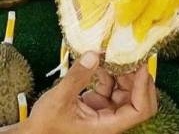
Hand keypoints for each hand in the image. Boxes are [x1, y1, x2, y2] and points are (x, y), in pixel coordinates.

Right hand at [25, 52, 156, 133]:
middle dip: (135, 77)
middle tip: (128, 53)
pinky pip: (109, 86)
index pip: (139, 110)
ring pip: (125, 90)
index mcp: (107, 125)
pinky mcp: (96, 103)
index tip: (140, 65)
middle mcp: (110, 119)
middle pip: (137, 98)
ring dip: (121, 71)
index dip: (144, 88)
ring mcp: (104, 110)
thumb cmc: (46, 123)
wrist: (35, 132)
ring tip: (112, 52)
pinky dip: (107, 72)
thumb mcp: (59, 98)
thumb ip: (77, 76)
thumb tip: (95, 54)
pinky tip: (98, 60)